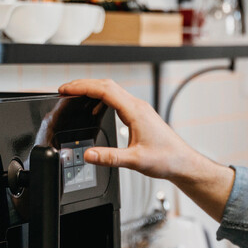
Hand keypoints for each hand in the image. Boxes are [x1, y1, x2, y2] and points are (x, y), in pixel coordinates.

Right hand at [58, 79, 234, 220]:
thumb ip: (109, 158)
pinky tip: (95, 110)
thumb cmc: (166, 159)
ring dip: (93, 91)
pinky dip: (103, 100)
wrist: (183, 162)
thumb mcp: (135, 161)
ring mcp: (139, 109)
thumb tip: (88, 155)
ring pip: (112, 91)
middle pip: (106, 85)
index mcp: (136, 111)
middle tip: (64, 91)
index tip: (66, 90)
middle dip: (83, 85)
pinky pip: (118, 100)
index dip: (82, 87)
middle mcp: (138, 106)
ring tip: (76, 97)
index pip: (105, 90)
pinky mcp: (140, 115)